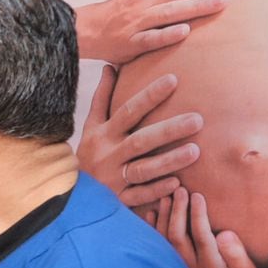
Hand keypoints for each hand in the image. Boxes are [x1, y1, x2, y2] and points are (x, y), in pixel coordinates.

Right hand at [78, 67, 204, 208]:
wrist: (69, 194)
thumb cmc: (87, 155)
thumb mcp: (91, 126)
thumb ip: (102, 97)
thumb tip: (110, 67)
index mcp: (104, 134)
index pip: (128, 111)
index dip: (150, 96)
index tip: (174, 80)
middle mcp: (109, 155)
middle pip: (141, 140)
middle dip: (169, 130)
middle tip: (198, 120)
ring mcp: (114, 179)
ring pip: (143, 169)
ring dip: (169, 161)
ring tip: (196, 151)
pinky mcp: (119, 200)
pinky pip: (139, 196)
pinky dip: (157, 191)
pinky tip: (176, 184)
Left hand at [153, 187, 255, 267]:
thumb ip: (238, 258)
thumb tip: (225, 233)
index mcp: (210, 267)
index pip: (200, 236)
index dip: (198, 214)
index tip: (198, 195)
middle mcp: (188, 267)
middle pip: (177, 234)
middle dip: (178, 209)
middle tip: (180, 188)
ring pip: (164, 239)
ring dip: (165, 216)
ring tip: (167, 195)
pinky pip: (155, 248)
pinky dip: (152, 230)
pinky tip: (152, 214)